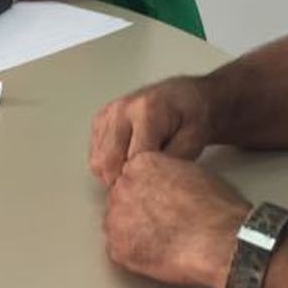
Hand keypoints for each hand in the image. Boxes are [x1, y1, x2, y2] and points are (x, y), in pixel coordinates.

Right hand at [89, 76, 212, 184]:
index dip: (143, 182)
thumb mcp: (193, 140)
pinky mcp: (101, 118)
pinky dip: (107, 162)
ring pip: (97, 160)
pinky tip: (127, 161)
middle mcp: (122, 109)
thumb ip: (171, 162)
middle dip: (125, 181)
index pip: (133, 160)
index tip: (154, 192)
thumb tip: (150, 184)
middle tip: (144, 187)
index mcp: (147, 112)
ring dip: (114, 173)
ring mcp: (109, 113)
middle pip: (108, 162)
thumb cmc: (193, 117)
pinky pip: (94, 152)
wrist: (185, 96)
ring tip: (137, 172)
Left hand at [104, 152, 250, 287]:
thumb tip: (162, 184)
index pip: (132, 176)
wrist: (220, 241)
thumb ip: (166, 172)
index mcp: (140, 163)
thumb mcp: (190, 172)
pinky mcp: (118, 247)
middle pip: (122, 199)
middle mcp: (122, 187)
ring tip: (163, 241)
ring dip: (134, 233)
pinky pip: (120, 251)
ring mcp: (116, 218)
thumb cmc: (216, 209)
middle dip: (137, 212)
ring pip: (118, 225)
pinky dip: (134, 256)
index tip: (160, 204)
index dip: (148, 193)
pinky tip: (157, 255)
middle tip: (162, 224)